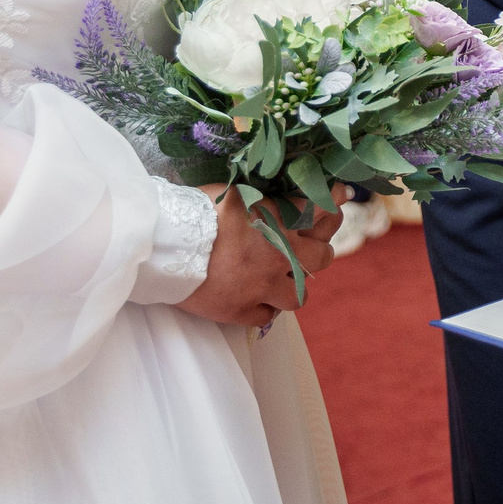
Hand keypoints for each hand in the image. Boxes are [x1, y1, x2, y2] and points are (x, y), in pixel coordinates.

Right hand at [175, 186, 343, 329]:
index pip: (326, 209)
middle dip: (316, 250)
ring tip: (278, 278)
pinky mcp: (243, 310)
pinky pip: (267, 316)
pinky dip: (263, 307)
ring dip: (292, 285)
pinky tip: (253, 298)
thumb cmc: (195, 212)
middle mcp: (281, 255)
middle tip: (302, 247)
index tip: (337, 196)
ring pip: (300, 294)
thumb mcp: (235, 191)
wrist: (165, 246)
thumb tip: (278, 188)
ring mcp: (265, 286)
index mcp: (281, 221)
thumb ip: (263, 195)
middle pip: (323, 257)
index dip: (333, 202)